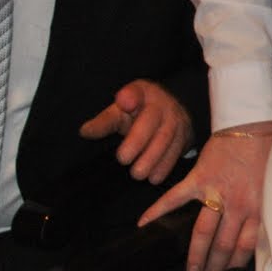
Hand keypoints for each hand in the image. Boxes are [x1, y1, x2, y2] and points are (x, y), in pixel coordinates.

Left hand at [79, 79, 193, 183]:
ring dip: (152, 158)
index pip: (134, 92)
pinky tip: (154, 178)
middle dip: (137, 141)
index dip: (130, 97)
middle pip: (151, 120)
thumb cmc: (137, 113)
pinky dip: (166, 166)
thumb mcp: (119, 112)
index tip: (123, 103)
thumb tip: (85, 132)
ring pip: (166, 138)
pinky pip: (177, 150)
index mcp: (142, 92)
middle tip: (123, 159)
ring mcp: (177, 119)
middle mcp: (162, 104)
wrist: (169, 114)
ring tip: (137, 174)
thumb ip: (104, 122)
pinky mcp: (186, 135)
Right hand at [139, 122, 271, 270]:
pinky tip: (144, 224)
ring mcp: (217, 192)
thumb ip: (261, 211)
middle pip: (223, 245)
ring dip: (196, 255)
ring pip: (204, 232)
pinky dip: (158, 211)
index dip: (235, 265)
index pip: (245, 246)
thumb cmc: (264, 155)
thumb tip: (258, 236)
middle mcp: (238, 204)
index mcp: (257, 208)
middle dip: (215, 268)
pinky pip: (175, 198)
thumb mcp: (271, 187)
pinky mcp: (199, 178)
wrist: (252, 126)